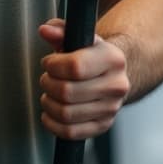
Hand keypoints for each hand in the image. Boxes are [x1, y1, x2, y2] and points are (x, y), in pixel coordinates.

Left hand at [37, 19, 129, 139]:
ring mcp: (111, 109)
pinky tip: (50, 113)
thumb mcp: (78, 37)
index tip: (49, 63)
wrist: (112, 75)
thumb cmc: (91, 55)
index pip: (75, 67)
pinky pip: (70, 132)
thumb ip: (60, 30)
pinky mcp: (103, 126)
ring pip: (66, 113)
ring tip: (49, 93)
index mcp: (113, 59)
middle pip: (67, 92)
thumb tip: (46, 30)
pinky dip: (52, 124)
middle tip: (47, 78)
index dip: (53, 65)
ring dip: (48, 103)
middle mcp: (116, 85)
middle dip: (48, 84)